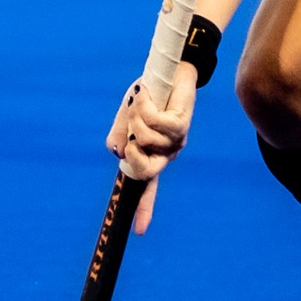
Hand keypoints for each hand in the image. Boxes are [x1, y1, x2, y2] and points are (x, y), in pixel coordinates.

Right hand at [104, 60, 199, 233]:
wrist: (171, 68)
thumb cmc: (149, 94)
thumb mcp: (127, 118)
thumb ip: (120, 136)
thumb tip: (119, 153)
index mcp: (154, 154)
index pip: (148, 187)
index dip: (143, 208)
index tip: (139, 232)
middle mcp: (167, 152)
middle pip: (146, 171)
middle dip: (131, 154)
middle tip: (131, 136)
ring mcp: (176, 140)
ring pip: (146, 140)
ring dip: (136, 116)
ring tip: (142, 101)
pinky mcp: (181, 124)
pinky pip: (155, 123)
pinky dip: (144, 106)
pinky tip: (146, 94)